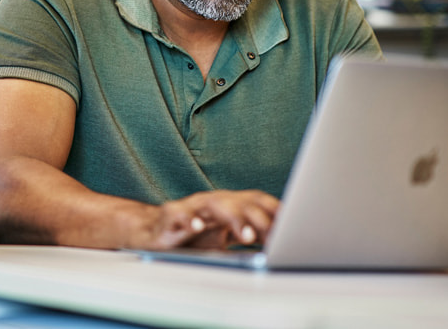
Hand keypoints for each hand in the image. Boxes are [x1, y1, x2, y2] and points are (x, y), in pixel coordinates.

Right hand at [130, 189, 278, 250]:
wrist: (153, 233)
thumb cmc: (192, 238)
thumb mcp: (225, 239)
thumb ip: (248, 237)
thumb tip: (280, 246)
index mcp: (230, 205)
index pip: (257, 200)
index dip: (276, 210)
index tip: (294, 225)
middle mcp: (213, 202)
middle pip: (240, 202)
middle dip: (259, 218)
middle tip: (275, 236)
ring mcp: (192, 207)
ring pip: (215, 205)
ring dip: (233, 218)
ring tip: (246, 234)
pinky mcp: (171, 215)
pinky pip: (181, 216)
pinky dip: (190, 221)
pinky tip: (197, 228)